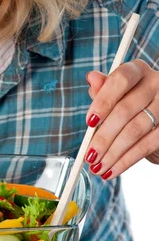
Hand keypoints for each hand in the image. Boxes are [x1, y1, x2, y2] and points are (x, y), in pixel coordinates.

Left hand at [84, 59, 158, 179]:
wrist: (158, 122)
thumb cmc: (131, 104)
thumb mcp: (117, 95)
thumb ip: (104, 89)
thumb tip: (91, 77)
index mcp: (138, 71)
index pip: (121, 79)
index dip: (103, 101)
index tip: (89, 122)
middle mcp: (156, 83)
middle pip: (125, 110)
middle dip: (103, 136)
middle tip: (89, 155)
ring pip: (135, 130)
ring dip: (113, 153)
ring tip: (97, 167)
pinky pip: (147, 146)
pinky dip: (126, 161)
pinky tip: (112, 170)